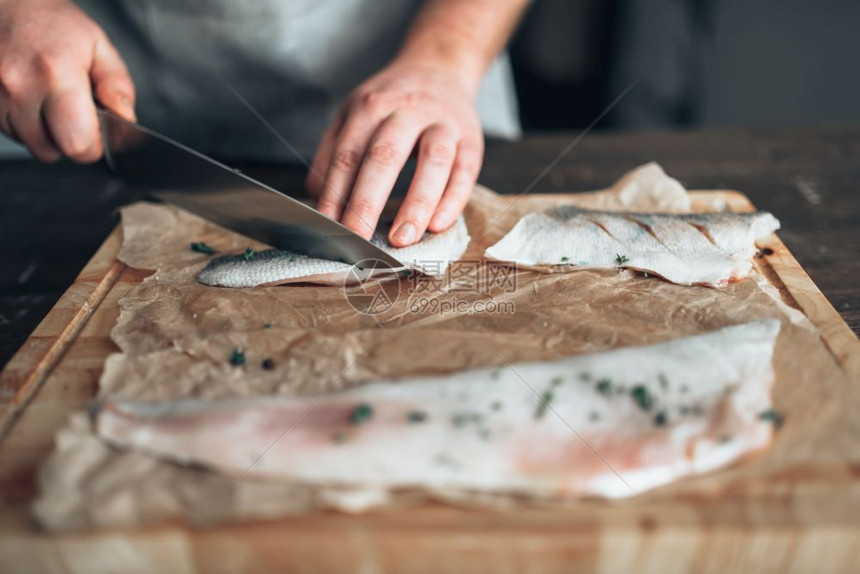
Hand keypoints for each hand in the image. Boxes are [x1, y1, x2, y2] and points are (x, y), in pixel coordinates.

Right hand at [0, 0, 134, 161]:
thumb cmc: (53, 22)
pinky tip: (34, 100)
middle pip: (53, 152)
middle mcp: (20, 88)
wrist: (5, 2)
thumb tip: (125, 118)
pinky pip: (12, 133)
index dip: (95, 144)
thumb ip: (117, 85)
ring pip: (32, 145)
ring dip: (48, 134)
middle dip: (73, 142)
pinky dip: (27, 125)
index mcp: (56, 75)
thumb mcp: (98, 45)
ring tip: (54, 103)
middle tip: (79, 117)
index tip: (99, 131)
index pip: (79, 144)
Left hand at [308, 59, 483, 246]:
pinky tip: (438, 225)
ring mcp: (443, 122)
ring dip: (416, 203)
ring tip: (402, 239)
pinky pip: (465, 170)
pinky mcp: (471, 137)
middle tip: (357, 239)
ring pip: (433, 161)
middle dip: (368, 202)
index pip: (347, 155)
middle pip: (385, 156)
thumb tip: (318, 201)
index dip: (336, 194)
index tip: (328, 228)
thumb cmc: (392, 102)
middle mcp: (406, 109)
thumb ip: (333, 152)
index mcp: (370, 106)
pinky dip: (453, 200)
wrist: (440, 67)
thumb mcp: (354, 113)